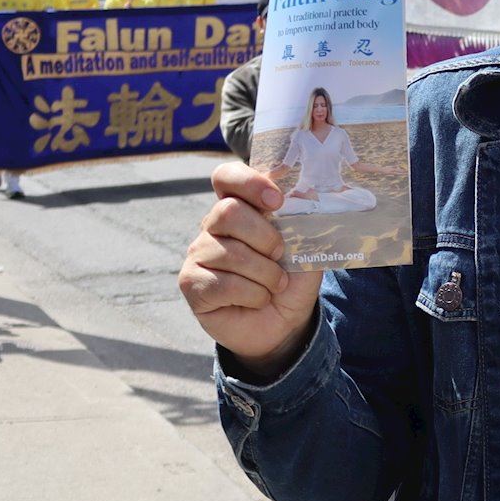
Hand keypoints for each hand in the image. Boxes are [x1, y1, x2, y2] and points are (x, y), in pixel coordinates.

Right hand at [179, 163, 321, 375]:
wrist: (284, 324)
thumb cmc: (291, 279)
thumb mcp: (306, 246)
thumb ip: (302, 219)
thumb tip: (308, 192)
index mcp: (240, 207)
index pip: (226, 176)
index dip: (249, 182)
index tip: (276, 201)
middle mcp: (212, 226)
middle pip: (228, 211)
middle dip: (265, 237)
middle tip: (279, 256)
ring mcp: (198, 254)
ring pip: (230, 253)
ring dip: (266, 274)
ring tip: (274, 285)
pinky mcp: (191, 283)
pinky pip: (223, 283)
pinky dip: (253, 294)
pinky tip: (257, 300)